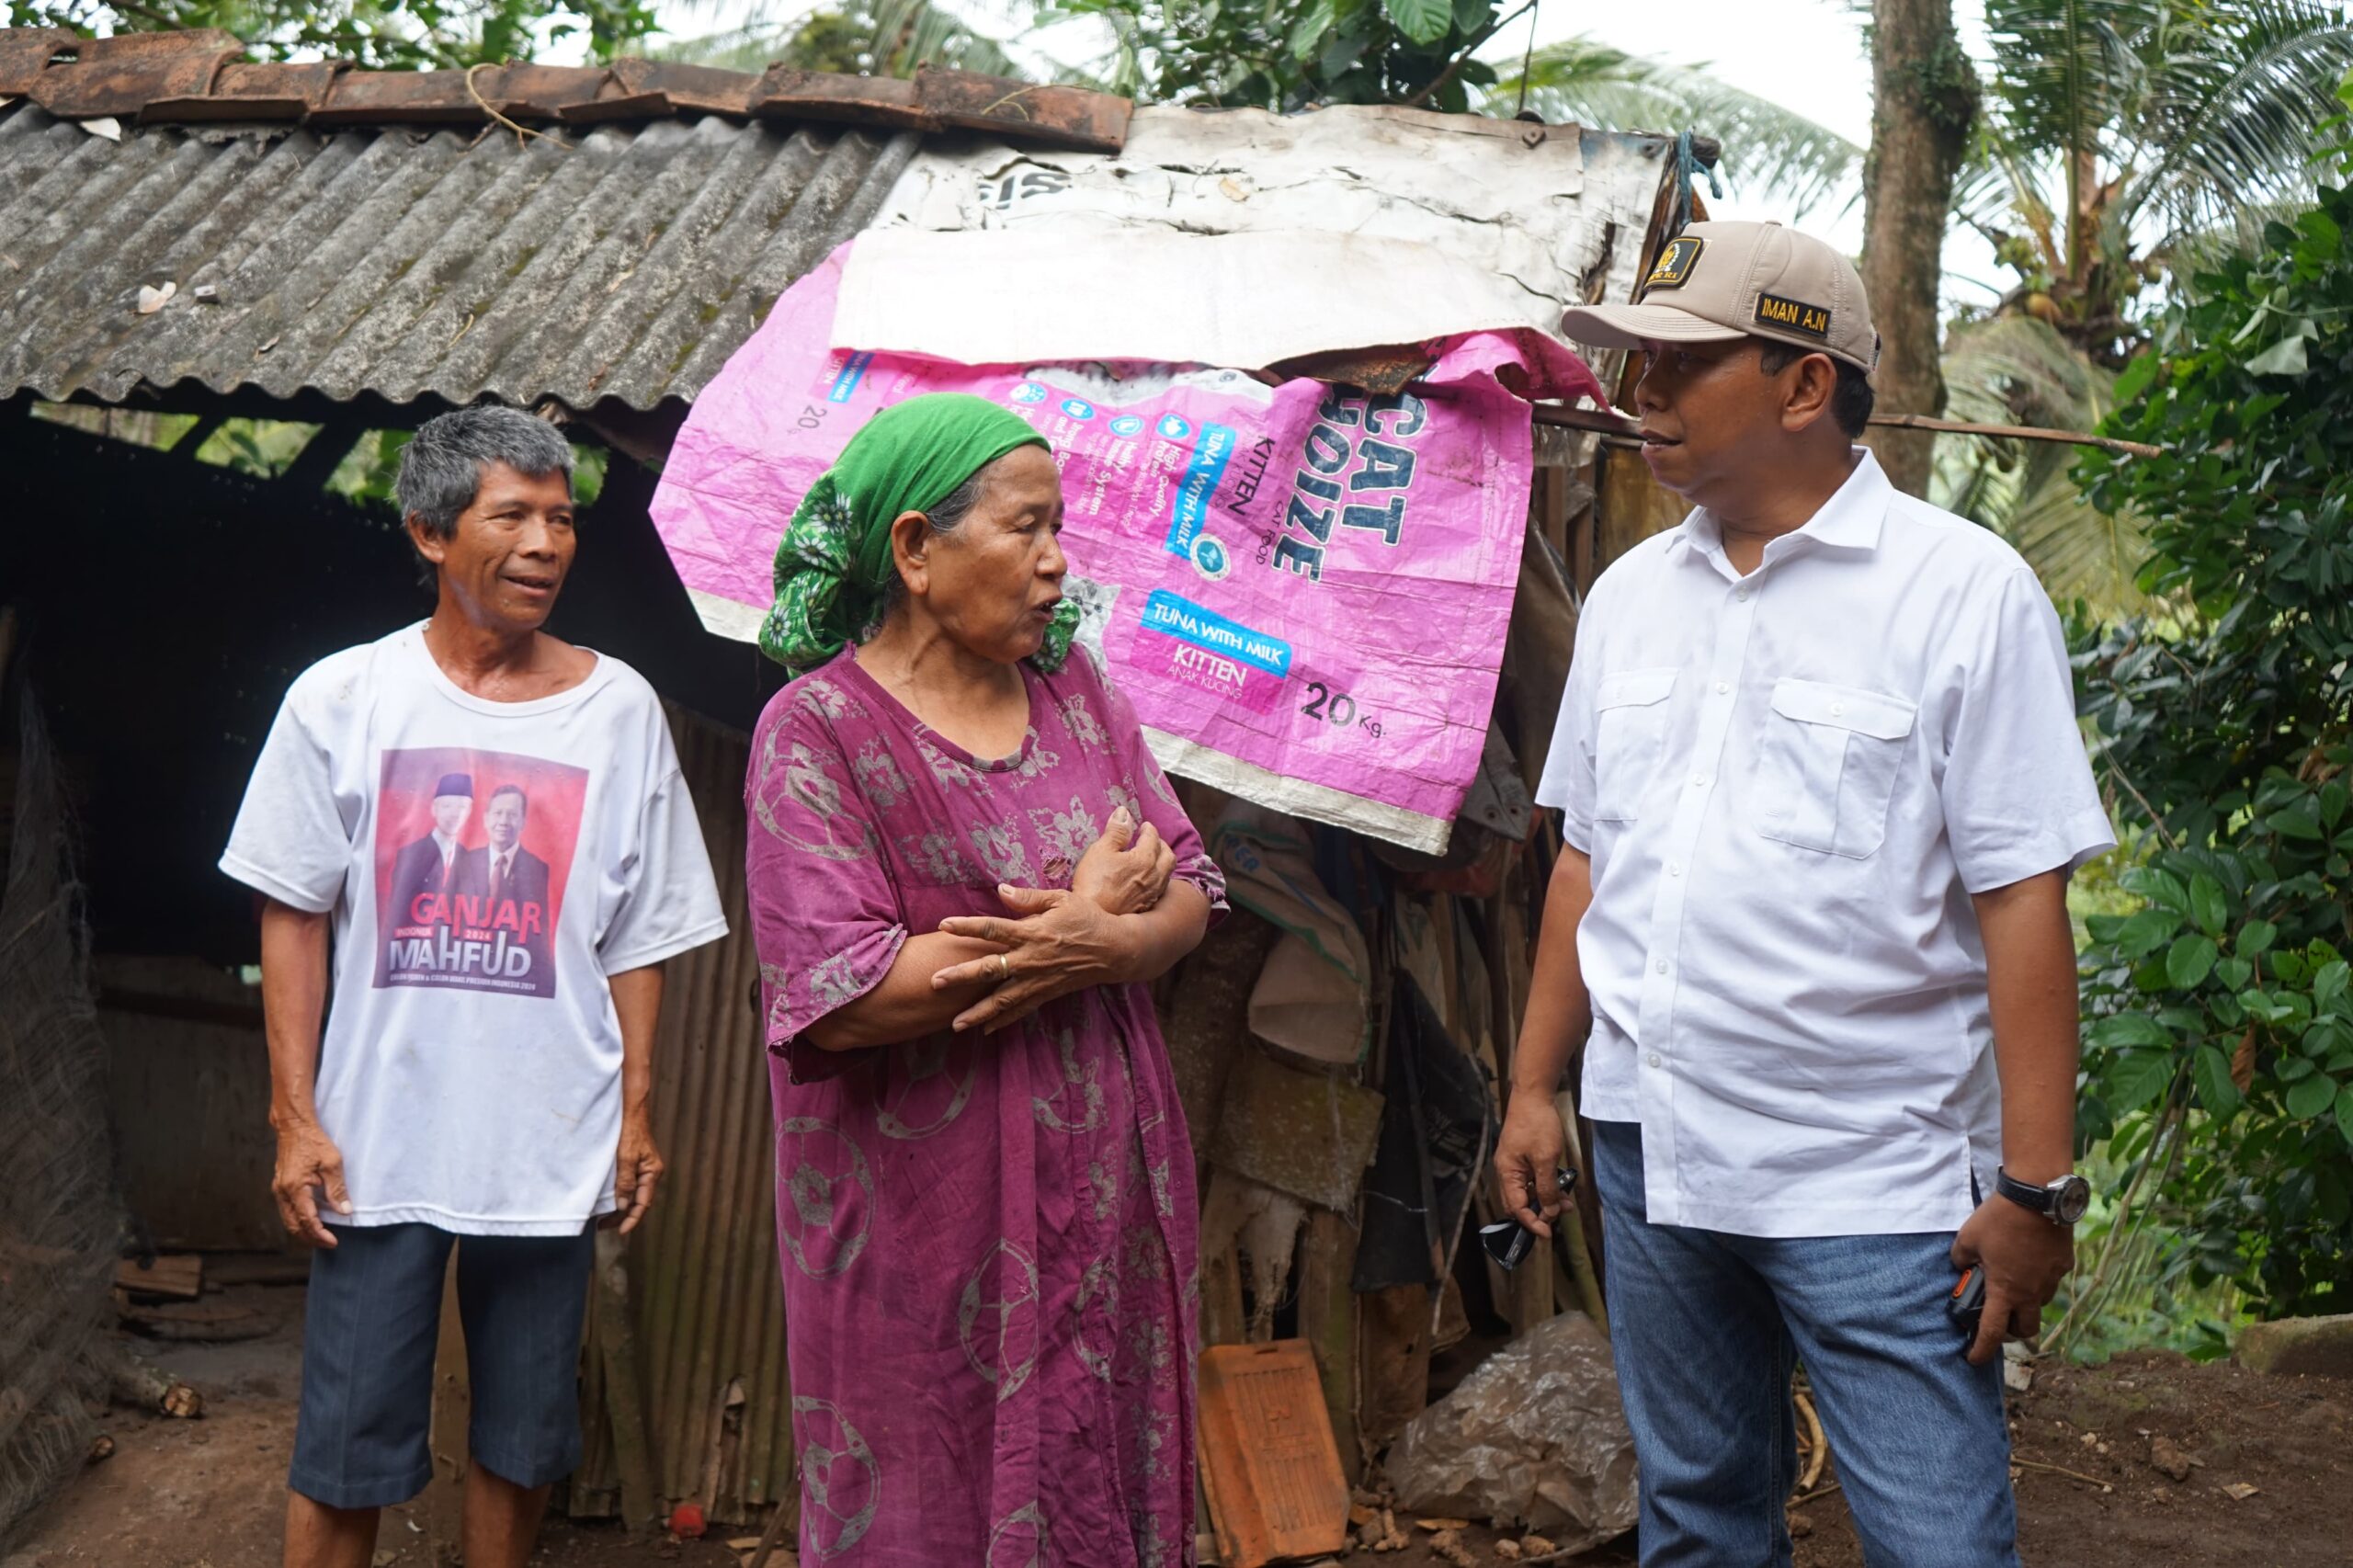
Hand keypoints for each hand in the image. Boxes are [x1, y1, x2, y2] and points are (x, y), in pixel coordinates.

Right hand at [272, 1118, 350, 1248]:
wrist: (294, 1127)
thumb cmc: (314, 1142)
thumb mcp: (332, 1163)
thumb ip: (337, 1189)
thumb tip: (344, 1211)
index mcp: (295, 1188)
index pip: (307, 1220)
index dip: (320, 1234)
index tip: (333, 1242)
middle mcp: (283, 1192)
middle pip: (294, 1226)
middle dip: (311, 1238)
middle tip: (328, 1243)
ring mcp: (279, 1190)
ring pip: (288, 1220)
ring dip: (304, 1231)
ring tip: (321, 1236)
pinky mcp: (280, 1187)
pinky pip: (287, 1210)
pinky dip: (298, 1220)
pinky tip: (312, 1220)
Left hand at [609, 1110, 663, 1234]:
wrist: (630, 1110)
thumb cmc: (630, 1130)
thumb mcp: (627, 1157)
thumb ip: (625, 1181)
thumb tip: (623, 1205)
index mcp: (652, 1172)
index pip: (643, 1203)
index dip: (632, 1219)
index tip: (620, 1231)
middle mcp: (649, 1172)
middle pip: (638, 1201)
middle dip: (623, 1216)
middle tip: (604, 1226)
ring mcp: (642, 1168)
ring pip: (633, 1194)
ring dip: (620, 1207)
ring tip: (604, 1218)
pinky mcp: (634, 1163)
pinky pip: (628, 1185)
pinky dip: (619, 1195)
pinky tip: (609, 1199)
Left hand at [931, 885, 1141, 1033]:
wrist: (1116, 949)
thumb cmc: (1088, 919)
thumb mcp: (1061, 900)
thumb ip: (1029, 898)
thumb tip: (1000, 890)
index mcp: (1032, 932)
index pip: (993, 929)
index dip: (967, 926)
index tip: (943, 925)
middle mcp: (1031, 959)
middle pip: (990, 969)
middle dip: (961, 976)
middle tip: (936, 982)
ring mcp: (1038, 980)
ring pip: (1002, 999)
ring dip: (978, 1012)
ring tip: (955, 1025)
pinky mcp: (1046, 994)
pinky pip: (1021, 1010)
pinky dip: (1003, 1021)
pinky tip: (985, 1030)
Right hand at [1073, 806, 1174, 914]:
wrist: (1095, 918)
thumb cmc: (1094, 883)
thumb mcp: (1101, 850)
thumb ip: (1116, 831)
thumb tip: (1124, 813)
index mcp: (1145, 859)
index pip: (1153, 837)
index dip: (1148, 829)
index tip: (1145, 826)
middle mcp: (1155, 876)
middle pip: (1168, 855)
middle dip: (1161, 844)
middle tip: (1152, 839)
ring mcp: (1153, 893)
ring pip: (1167, 873)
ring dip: (1162, 861)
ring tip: (1152, 857)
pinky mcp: (1147, 907)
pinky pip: (1160, 887)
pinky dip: (1158, 877)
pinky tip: (1148, 879)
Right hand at [1493, 1092, 1569, 1239]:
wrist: (1533, 1095)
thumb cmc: (1537, 1125)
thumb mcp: (1546, 1159)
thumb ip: (1547, 1188)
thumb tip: (1550, 1212)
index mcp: (1507, 1173)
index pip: (1516, 1207)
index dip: (1532, 1222)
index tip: (1548, 1234)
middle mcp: (1507, 1170)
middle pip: (1519, 1202)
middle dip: (1539, 1213)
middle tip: (1559, 1218)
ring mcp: (1514, 1163)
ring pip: (1527, 1190)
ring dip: (1545, 1199)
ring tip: (1567, 1204)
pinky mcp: (1522, 1156)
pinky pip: (1531, 1178)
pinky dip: (1545, 1186)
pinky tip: (1561, 1186)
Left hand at [1952, 1194, 2073, 1364]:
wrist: (2037, 1196)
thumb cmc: (1998, 1219)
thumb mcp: (1967, 1238)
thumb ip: (1960, 1259)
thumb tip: (1961, 1266)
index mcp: (2005, 1291)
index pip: (1993, 1332)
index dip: (1981, 1350)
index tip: (1973, 1358)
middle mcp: (2032, 1292)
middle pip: (2026, 1328)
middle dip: (2012, 1330)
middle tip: (2000, 1318)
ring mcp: (2051, 1279)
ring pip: (2040, 1303)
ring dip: (2026, 1301)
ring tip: (2013, 1281)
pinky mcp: (2064, 1264)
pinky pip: (2051, 1280)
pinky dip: (2039, 1278)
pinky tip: (2029, 1261)